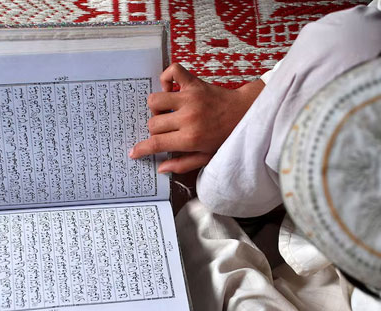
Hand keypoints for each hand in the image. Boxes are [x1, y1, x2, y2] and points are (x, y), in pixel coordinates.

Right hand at [129, 63, 263, 173]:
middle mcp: (188, 118)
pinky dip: (166, 78)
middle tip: (167, 130)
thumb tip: (161, 168)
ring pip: (154, 100)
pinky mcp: (194, 83)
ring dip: (157, 108)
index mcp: (191, 138)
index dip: (141, 149)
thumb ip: (183, 164)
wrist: (246, 113)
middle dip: (155, 130)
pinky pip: (172, 71)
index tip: (134, 151)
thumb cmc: (226, 136)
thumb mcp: (207, 157)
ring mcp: (190, 98)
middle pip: (153, 123)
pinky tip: (170, 89)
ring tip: (168, 112)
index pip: (156, 143)